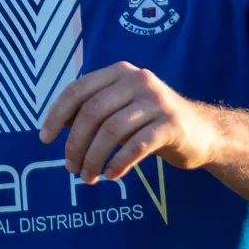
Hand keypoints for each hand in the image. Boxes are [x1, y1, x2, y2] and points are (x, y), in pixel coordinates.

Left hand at [39, 62, 224, 184]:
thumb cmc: (151, 123)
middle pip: (92, 112)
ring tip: (89, 177)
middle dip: (76, 144)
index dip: (57, 115)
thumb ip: (92, 111)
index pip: (78, 90)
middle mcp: (138, 80)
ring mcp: (157, 101)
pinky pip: (136, 146)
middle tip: (70, 168)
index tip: (45, 139)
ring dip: (94, 158)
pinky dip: (119, 163)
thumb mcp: (120, 110)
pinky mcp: (171, 124)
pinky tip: (112, 175)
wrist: (203, 133)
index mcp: (120, 72)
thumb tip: (56, 125)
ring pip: (111, 131)